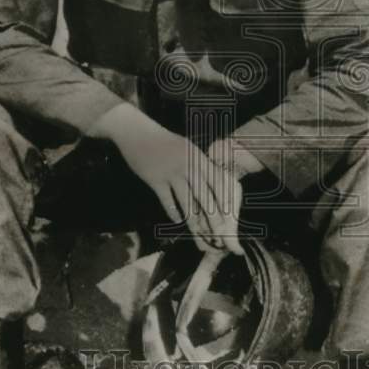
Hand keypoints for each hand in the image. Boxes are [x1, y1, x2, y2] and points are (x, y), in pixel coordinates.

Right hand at [89, 104, 241, 252]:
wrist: (137, 132)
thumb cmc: (165, 142)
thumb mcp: (188, 149)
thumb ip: (200, 166)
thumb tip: (214, 186)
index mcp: (199, 158)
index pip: (218, 183)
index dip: (225, 202)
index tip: (231, 219)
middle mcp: (188, 165)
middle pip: (204, 196)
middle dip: (213, 219)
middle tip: (219, 236)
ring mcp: (171, 172)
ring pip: (186, 201)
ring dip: (194, 221)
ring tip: (199, 235)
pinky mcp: (155, 179)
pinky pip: (166, 199)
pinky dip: (172, 211)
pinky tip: (176, 221)